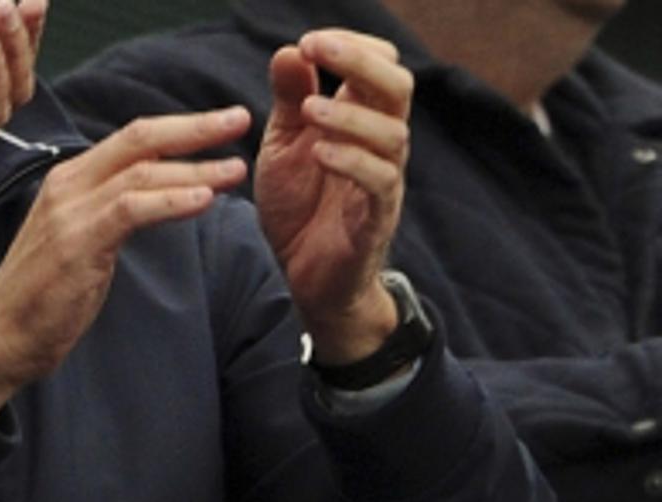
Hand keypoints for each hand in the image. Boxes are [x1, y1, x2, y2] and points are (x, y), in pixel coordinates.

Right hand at [0, 109, 250, 419]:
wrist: (0, 337)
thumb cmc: (43, 297)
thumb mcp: (82, 241)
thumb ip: (113, 214)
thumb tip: (158, 201)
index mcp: (70, 179)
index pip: (133, 138)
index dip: (181, 127)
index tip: (222, 124)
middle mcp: (68, 184)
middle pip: (140, 139)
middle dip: (195, 128)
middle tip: (239, 119)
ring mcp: (69, 211)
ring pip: (141, 171)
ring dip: (195, 168)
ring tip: (235, 168)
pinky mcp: (76, 242)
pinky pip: (131, 209)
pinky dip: (171, 201)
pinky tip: (204, 199)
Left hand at [254, 30, 413, 363]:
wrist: (305, 277)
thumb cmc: (299, 207)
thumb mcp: (283, 146)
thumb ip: (289, 101)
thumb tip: (290, 50)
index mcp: (360, 119)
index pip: (378, 65)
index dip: (350, 46)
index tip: (309, 42)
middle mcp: (381, 144)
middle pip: (397, 87)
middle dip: (361, 60)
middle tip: (318, 49)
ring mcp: (383, 181)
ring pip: (392, 134)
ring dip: (350, 115)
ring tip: (310, 110)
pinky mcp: (376, 218)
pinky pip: (379, 183)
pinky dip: (351, 162)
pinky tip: (320, 153)